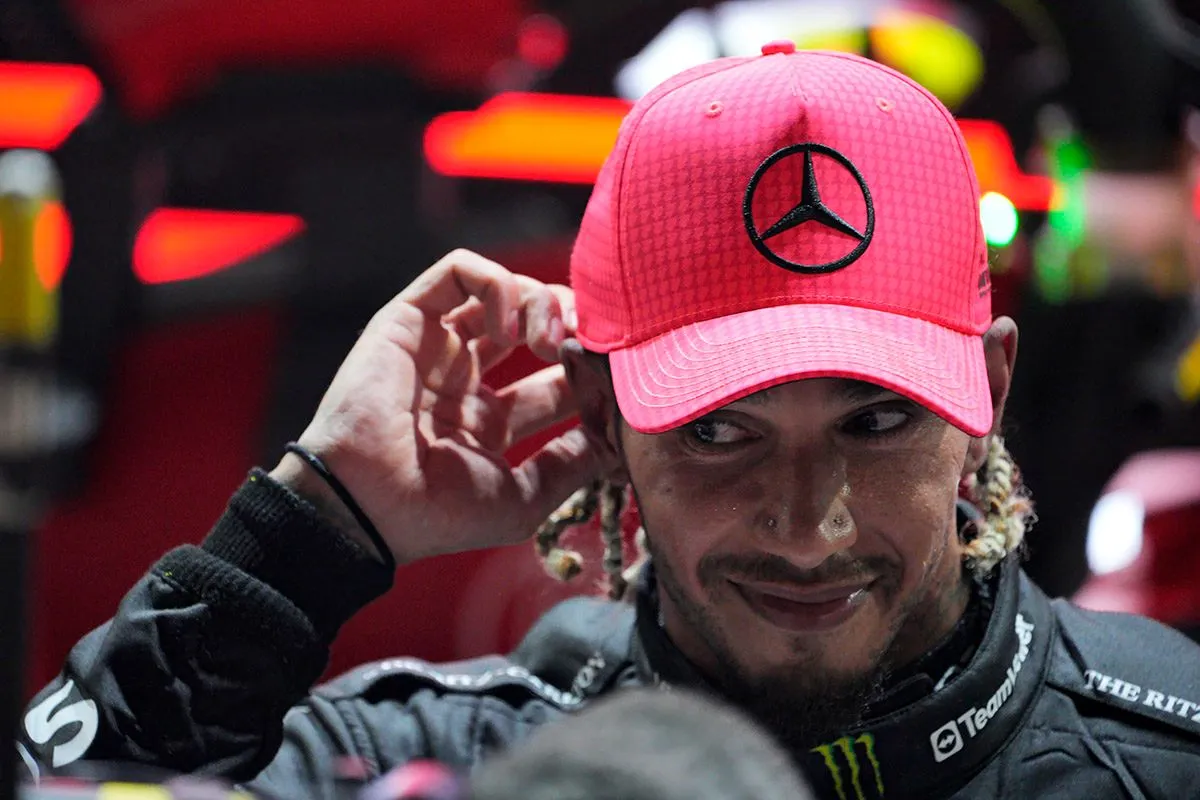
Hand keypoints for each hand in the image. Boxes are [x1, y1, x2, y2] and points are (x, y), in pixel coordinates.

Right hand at [272, 249, 600, 564]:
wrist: (366, 504)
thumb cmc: (437, 513)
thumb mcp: (523, 498)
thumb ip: (572, 464)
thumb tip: (620, 438)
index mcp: (488, 424)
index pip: (556, 382)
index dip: (589, 375)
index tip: (615, 383)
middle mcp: (464, 381)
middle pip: (537, 329)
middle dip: (574, 330)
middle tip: (593, 347)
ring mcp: (437, 348)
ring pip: (504, 291)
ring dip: (542, 303)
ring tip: (552, 341)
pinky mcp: (409, 318)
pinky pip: (459, 271)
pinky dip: (497, 285)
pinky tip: (512, 328)